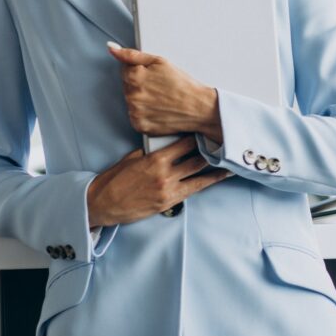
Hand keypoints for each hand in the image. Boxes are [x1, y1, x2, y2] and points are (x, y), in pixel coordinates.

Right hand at [86, 136, 232, 226]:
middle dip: (213, 152)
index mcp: (156, 159)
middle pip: (197, 160)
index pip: (185, 144)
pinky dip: (205, 183)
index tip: (210, 132)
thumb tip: (166, 145)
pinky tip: (215, 179)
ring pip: (200, 178)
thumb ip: (152, 152)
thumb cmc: (114, 179)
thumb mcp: (132, 158)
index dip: (199, 138)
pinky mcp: (168, 203)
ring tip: (232, 165)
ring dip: (216, 171)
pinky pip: (191, 191)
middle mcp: (165, 174)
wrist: (103, 203)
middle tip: (227, 145)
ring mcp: (168, 190)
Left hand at [107, 42, 223, 141]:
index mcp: (134, 77)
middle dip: (140, 85)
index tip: (153, 76)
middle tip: (159, 88)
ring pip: (131, 102)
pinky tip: (158, 109)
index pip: (125, 70)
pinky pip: (136, 117)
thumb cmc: (183, 84)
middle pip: (127, 86)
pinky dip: (144, 114)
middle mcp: (132, 95)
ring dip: (141, 100)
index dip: (140, 71)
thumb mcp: (160, 62)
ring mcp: (135, 112)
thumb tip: (112, 48)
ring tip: (161, 99)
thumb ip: (132, 55)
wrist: (198, 107)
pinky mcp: (140, 126)